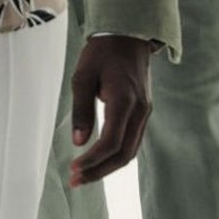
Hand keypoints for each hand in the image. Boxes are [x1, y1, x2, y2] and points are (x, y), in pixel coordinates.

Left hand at [69, 34, 151, 185]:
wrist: (128, 36)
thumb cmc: (101, 52)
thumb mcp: (83, 75)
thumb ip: (81, 109)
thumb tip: (78, 142)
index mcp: (124, 100)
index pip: (112, 141)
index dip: (93, 160)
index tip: (74, 169)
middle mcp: (140, 111)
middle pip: (124, 154)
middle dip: (99, 171)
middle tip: (76, 181)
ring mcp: (144, 113)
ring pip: (130, 151)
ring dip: (107, 166)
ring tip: (83, 175)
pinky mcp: (142, 113)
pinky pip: (131, 141)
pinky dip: (115, 154)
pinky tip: (98, 159)